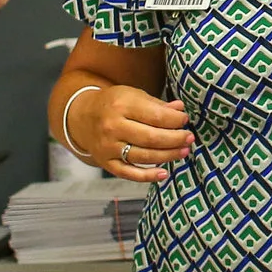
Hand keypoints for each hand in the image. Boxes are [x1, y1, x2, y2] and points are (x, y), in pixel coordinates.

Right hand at [66, 81, 192, 181]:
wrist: (82, 116)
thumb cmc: (114, 104)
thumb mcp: (133, 95)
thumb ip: (157, 104)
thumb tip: (180, 110)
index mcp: (121, 105)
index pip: (156, 116)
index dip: (175, 120)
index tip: (185, 119)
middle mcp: (113, 127)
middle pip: (152, 138)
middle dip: (175, 139)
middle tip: (189, 138)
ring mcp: (109, 147)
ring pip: (144, 156)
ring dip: (168, 155)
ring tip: (183, 151)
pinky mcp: (106, 163)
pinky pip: (129, 173)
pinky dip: (148, 176)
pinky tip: (163, 173)